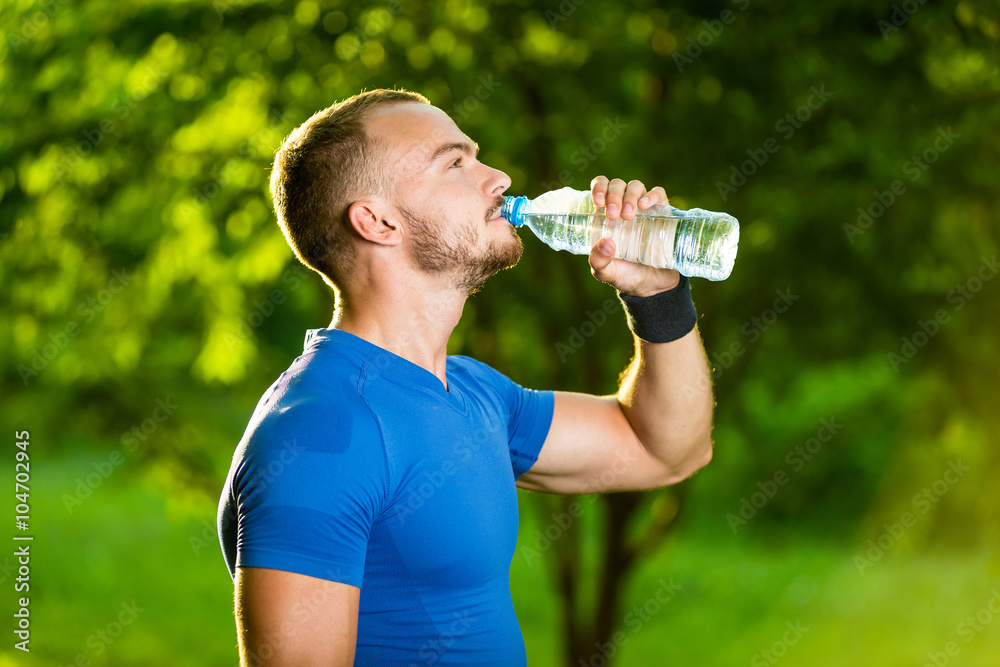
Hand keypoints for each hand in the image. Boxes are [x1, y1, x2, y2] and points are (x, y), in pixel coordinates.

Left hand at [588, 176, 680, 296]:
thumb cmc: (625, 274)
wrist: (653, 286)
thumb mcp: (606, 272)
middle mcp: (624, 206)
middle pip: (617, 185)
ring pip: (635, 187)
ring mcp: (644, 208)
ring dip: (630, 195)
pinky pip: (659, 194)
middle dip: (613, 195)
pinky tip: (645, 204)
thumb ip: (599, 262)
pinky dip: (652, 195)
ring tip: (628, 215)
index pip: (601, 188)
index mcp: (606, 214)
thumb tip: (605, 243)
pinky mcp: (663, 213)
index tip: (598, 202)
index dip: (598, 187)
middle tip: (613, 215)